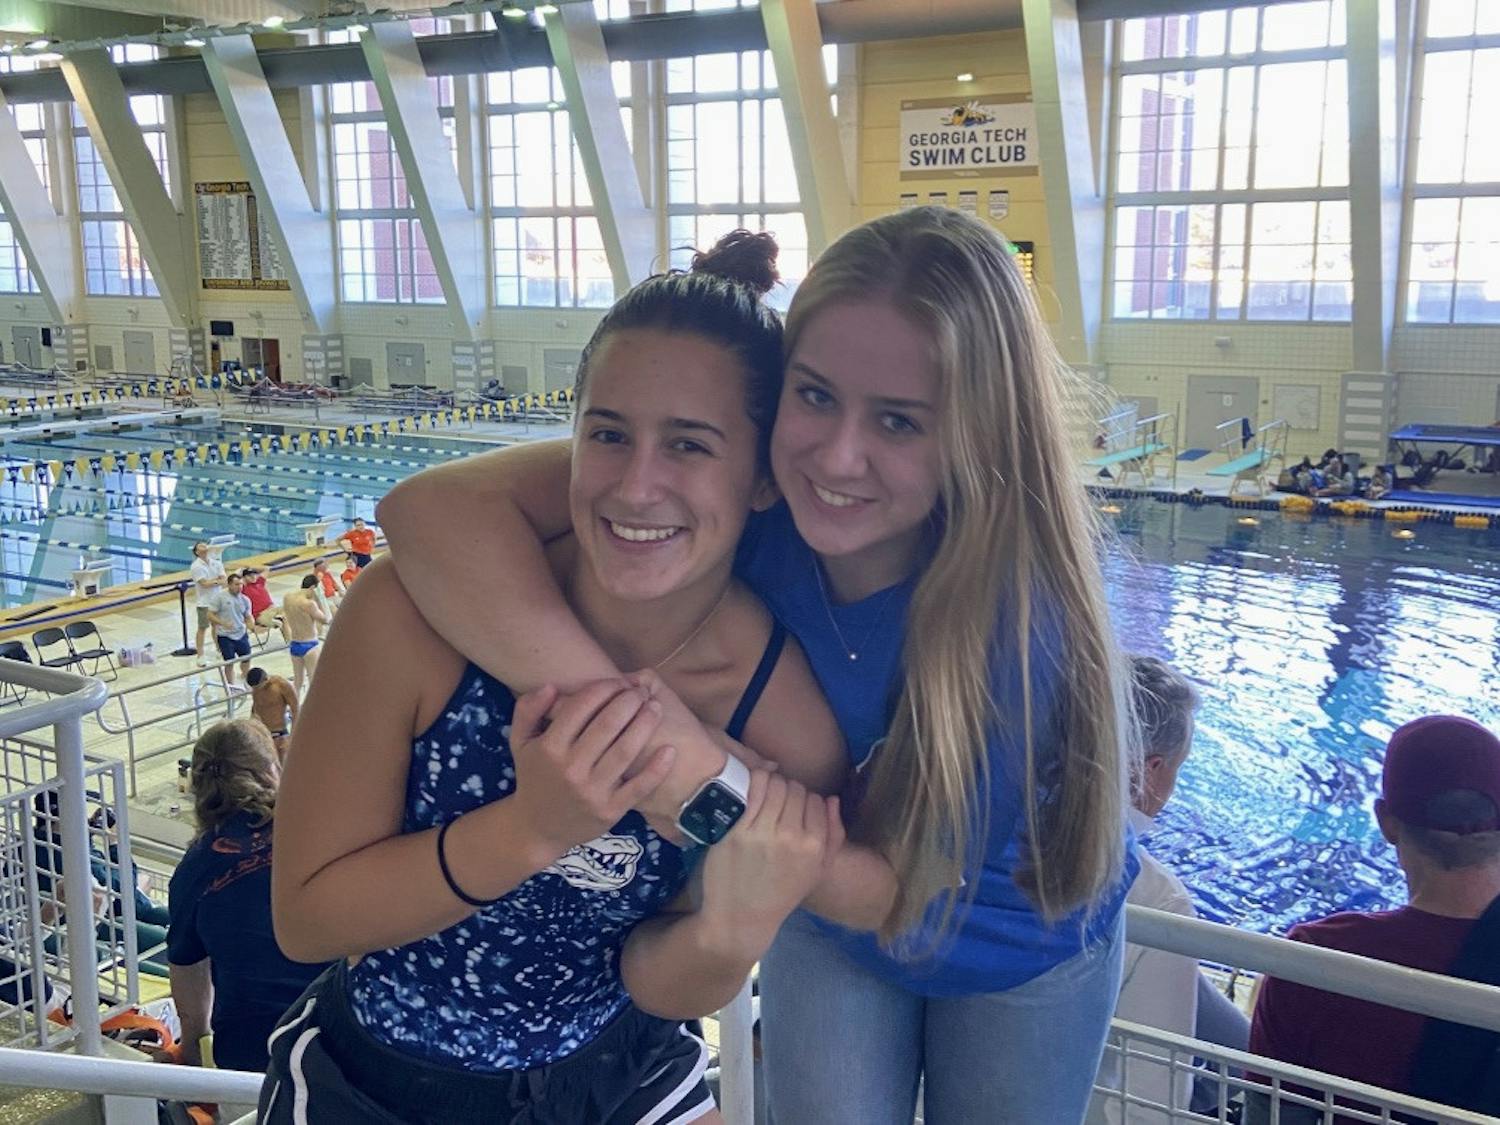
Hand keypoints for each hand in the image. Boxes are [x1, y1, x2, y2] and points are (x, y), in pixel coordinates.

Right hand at [509, 680, 675, 861]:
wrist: (537, 829)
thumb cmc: (534, 777)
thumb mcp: (520, 742)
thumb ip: (528, 710)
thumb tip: (551, 686)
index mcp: (550, 747)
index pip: (582, 706)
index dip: (605, 687)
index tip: (618, 681)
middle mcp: (570, 768)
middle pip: (608, 724)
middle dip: (629, 701)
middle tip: (641, 692)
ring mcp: (592, 791)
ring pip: (626, 750)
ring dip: (646, 724)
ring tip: (655, 708)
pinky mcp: (610, 811)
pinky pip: (638, 787)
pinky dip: (657, 769)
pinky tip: (670, 750)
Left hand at [697, 773, 842, 959]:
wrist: (741, 918)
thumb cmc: (781, 893)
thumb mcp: (817, 870)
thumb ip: (833, 835)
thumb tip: (832, 799)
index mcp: (814, 846)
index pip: (815, 800)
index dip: (805, 801)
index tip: (794, 810)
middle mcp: (791, 837)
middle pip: (795, 789)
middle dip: (788, 791)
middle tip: (777, 803)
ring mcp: (762, 832)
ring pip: (773, 784)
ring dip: (770, 784)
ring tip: (764, 796)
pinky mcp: (736, 830)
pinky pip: (750, 790)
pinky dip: (751, 783)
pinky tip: (749, 792)